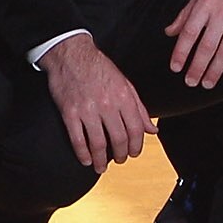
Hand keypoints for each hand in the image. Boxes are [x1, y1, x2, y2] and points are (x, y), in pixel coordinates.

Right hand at [42, 32, 152, 171]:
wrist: (72, 55)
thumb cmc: (100, 69)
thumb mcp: (125, 85)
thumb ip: (139, 108)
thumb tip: (152, 129)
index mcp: (124, 97)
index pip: (136, 128)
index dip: (136, 145)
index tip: (134, 153)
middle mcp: (108, 104)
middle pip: (119, 138)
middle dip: (121, 154)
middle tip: (119, 159)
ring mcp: (88, 109)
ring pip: (98, 143)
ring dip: (101, 159)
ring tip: (102, 166)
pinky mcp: (70, 113)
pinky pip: (77, 139)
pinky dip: (82, 154)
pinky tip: (86, 160)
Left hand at [166, 0, 222, 89]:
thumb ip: (185, 14)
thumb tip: (170, 32)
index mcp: (205, 5)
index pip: (189, 33)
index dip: (181, 53)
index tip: (176, 67)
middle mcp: (221, 14)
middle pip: (207, 47)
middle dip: (197, 68)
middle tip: (191, 82)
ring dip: (215, 71)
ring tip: (207, 83)